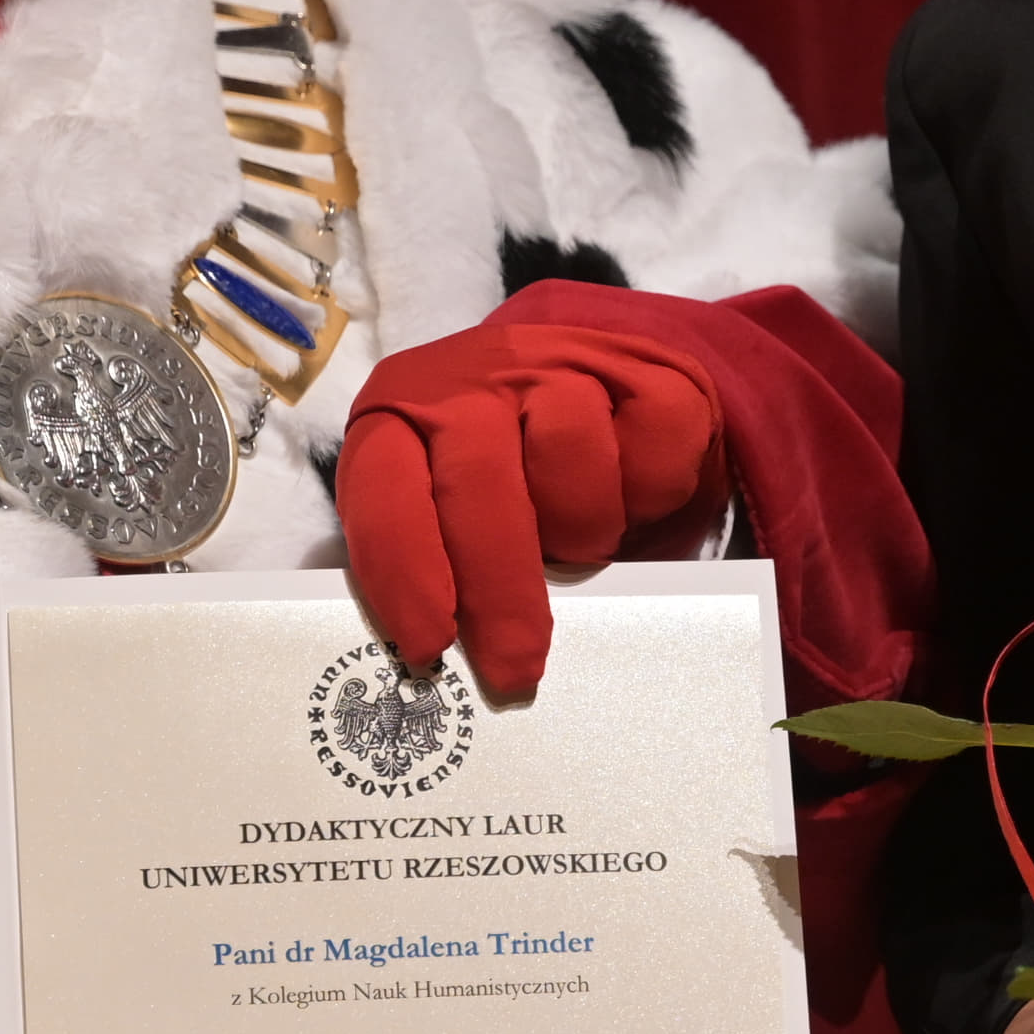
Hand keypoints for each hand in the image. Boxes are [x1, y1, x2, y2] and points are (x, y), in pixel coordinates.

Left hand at [337, 312, 725, 701]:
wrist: (604, 370)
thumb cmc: (517, 464)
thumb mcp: (452, 495)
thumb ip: (437, 553)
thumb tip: (440, 661)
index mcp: (405, 409)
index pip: (384, 492)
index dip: (402, 573)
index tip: (429, 648)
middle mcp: (475, 378)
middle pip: (478, 490)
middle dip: (497, 594)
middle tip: (515, 669)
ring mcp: (563, 364)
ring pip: (569, 462)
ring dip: (581, 530)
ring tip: (582, 546)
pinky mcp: (645, 370)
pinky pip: (649, 449)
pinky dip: (648, 495)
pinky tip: (634, 497)